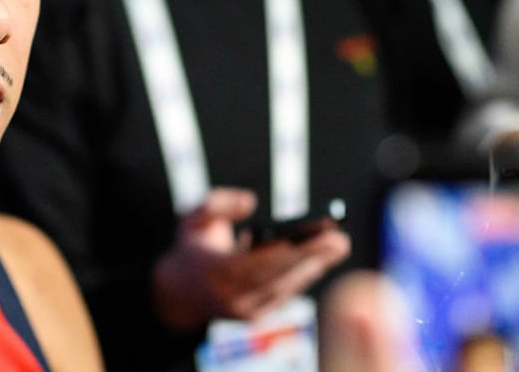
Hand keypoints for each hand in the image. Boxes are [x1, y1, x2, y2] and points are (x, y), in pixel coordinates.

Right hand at [150, 187, 350, 331]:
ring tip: (337, 246)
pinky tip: (322, 260)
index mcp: (210, 271)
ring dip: (313, 267)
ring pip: (284, 287)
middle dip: (309, 258)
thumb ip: (217, 203)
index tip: (301, 240)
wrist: (179, 293)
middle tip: (338, 240)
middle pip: (275, 277)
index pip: (248, 264)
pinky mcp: (255, 316)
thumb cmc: (193, 248)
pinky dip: (302, 276)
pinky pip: (283, 294)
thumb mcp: (192, 218)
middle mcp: (228, 296)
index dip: (277, 254)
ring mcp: (243, 311)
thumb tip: (251, 202)